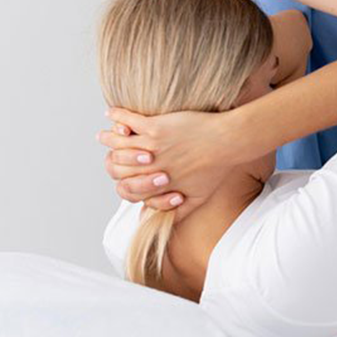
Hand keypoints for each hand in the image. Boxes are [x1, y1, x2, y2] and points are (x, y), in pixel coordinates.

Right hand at [98, 107, 236, 218]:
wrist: (228, 141)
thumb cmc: (216, 169)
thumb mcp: (198, 198)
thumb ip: (176, 212)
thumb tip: (155, 221)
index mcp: (157, 185)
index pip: (125, 190)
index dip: (126, 183)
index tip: (134, 173)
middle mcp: (150, 167)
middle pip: (115, 168)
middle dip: (114, 163)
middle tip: (115, 154)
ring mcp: (150, 146)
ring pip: (116, 144)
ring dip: (110, 139)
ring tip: (107, 135)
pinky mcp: (155, 126)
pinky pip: (126, 121)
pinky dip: (116, 117)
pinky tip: (111, 115)